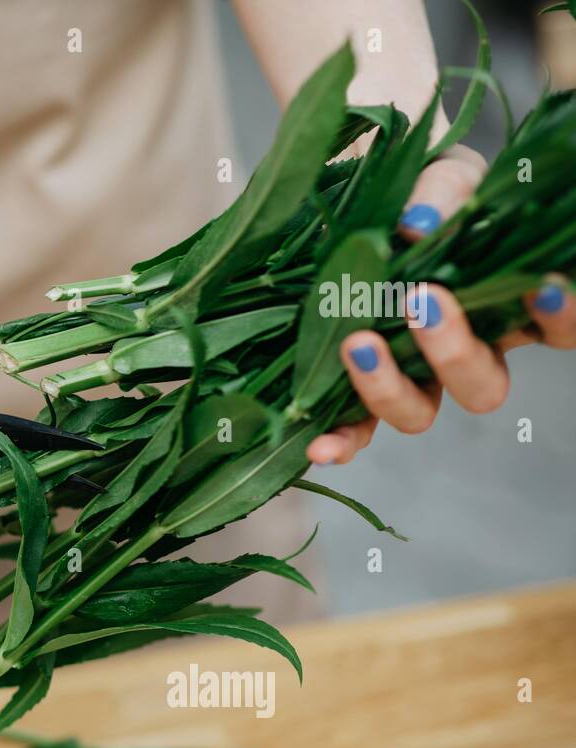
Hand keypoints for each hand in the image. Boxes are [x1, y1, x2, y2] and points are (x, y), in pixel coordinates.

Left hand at [307, 145, 575, 464]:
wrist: (357, 192)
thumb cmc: (419, 189)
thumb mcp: (440, 177)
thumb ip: (441, 194)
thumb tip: (419, 225)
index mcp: (506, 302)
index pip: (559, 328)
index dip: (562, 317)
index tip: (543, 286)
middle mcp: (466, 348)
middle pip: (482, 384)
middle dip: (455, 351)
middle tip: (422, 301)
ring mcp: (411, 373)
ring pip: (419, 412)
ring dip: (390, 388)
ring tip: (360, 343)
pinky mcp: (358, 383)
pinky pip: (356, 428)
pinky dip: (341, 440)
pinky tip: (319, 447)